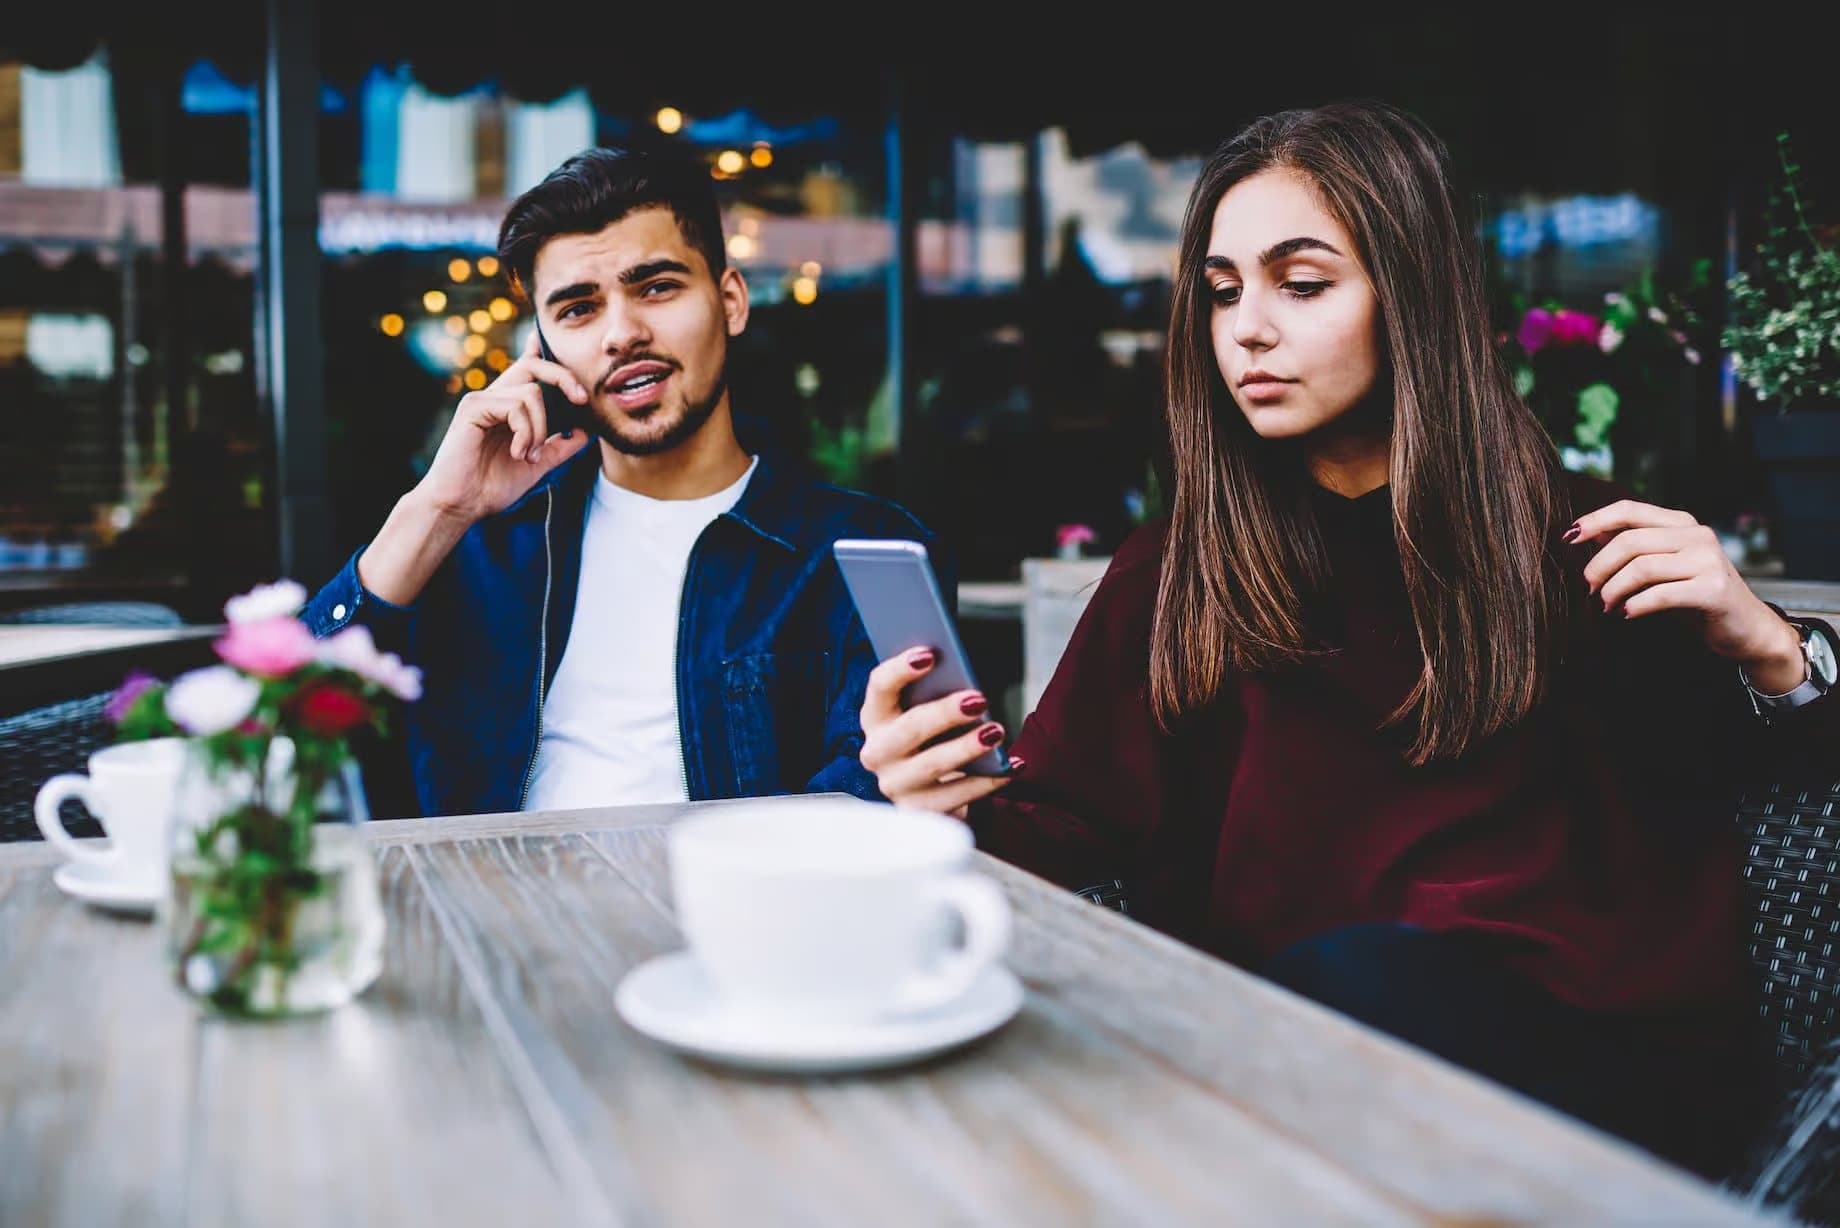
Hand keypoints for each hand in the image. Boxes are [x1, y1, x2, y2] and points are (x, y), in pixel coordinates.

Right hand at [414, 328, 593, 524]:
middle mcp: (493, 397)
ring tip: (529, 455)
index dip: (541, 353)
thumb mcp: (538, 465)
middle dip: (564, 378)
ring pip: (532, 392)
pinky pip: (516, 406)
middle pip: (534, 366)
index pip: (526, 369)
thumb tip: (586, 431)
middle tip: (582, 400)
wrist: (462, 506)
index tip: (553, 347)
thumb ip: (560, 446)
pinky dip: (526, 432)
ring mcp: (481, 400)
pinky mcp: (473, 408)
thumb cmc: (492, 487)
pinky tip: (517, 453)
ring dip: (541, 428)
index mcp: (506, 407)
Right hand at [859, 649, 1018, 818]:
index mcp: (876, 716)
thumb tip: (963, 671)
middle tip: (978, 699)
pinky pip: (956, 796)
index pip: (879, 686)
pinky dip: (988, 781)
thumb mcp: (928, 712)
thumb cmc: (934, 738)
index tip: (931, 653)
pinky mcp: (919, 810)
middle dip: (944, 712)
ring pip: (932, 764)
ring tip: (996, 732)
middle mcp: (878, 751)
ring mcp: (896, 784)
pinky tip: (1013, 766)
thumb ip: (937, 692)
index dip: (901, 669)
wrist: (931, 793)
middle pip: (909, 727)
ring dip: (967, 747)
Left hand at [1573, 499, 1804, 690]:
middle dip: (1599, 567)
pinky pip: (1660, 593)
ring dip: (1614, 590)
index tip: (1567, 538)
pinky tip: (1627, 614)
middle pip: (1630, 541)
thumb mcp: (1663, 568)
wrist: (1746, 630)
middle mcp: (1697, 536)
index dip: (1595, 521)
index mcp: (1682, 524)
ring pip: (1641, 567)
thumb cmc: (1696, 598)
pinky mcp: (1714, 589)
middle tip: (1588, 589)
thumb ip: (1635, 548)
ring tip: (1606, 606)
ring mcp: (1708, 561)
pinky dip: (1636, 605)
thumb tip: (1591, 533)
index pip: (1630, 510)